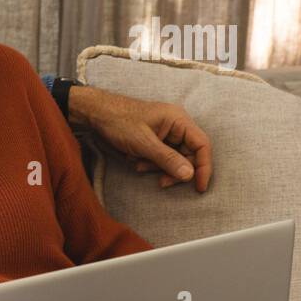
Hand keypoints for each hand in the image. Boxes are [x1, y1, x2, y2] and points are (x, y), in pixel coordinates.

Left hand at [69, 86, 212, 191]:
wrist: (96, 114)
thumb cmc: (119, 121)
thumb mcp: (144, 143)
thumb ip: (167, 159)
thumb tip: (190, 175)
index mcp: (179, 120)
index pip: (202, 145)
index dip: (204, 167)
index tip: (199, 187)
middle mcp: (176, 125)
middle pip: (189, 155)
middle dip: (174, 170)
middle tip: (162, 182)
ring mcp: (166, 133)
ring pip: (174, 158)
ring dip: (158, 167)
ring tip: (139, 165)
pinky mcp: (155, 139)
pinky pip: (161, 157)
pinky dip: (150, 163)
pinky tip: (135, 161)